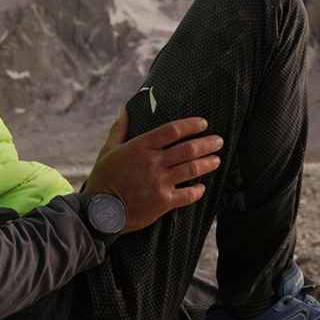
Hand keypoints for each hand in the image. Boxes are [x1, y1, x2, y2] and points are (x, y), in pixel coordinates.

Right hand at [84, 105, 223, 232]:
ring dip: (207, 163)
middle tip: (218, 141)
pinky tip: (202, 188)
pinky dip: (197, 190)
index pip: (172, 130)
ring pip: (192, 169)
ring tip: (216, 160)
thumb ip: (120, 128)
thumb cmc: (104, 178)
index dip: (191, 125)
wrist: (101, 209)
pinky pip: (187, 195)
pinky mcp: (163, 202)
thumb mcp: (108, 149)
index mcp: (141, 146)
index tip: (203, 123)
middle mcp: (153, 162)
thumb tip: (125, 109)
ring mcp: (160, 182)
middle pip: (188, 149)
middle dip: (207, 143)